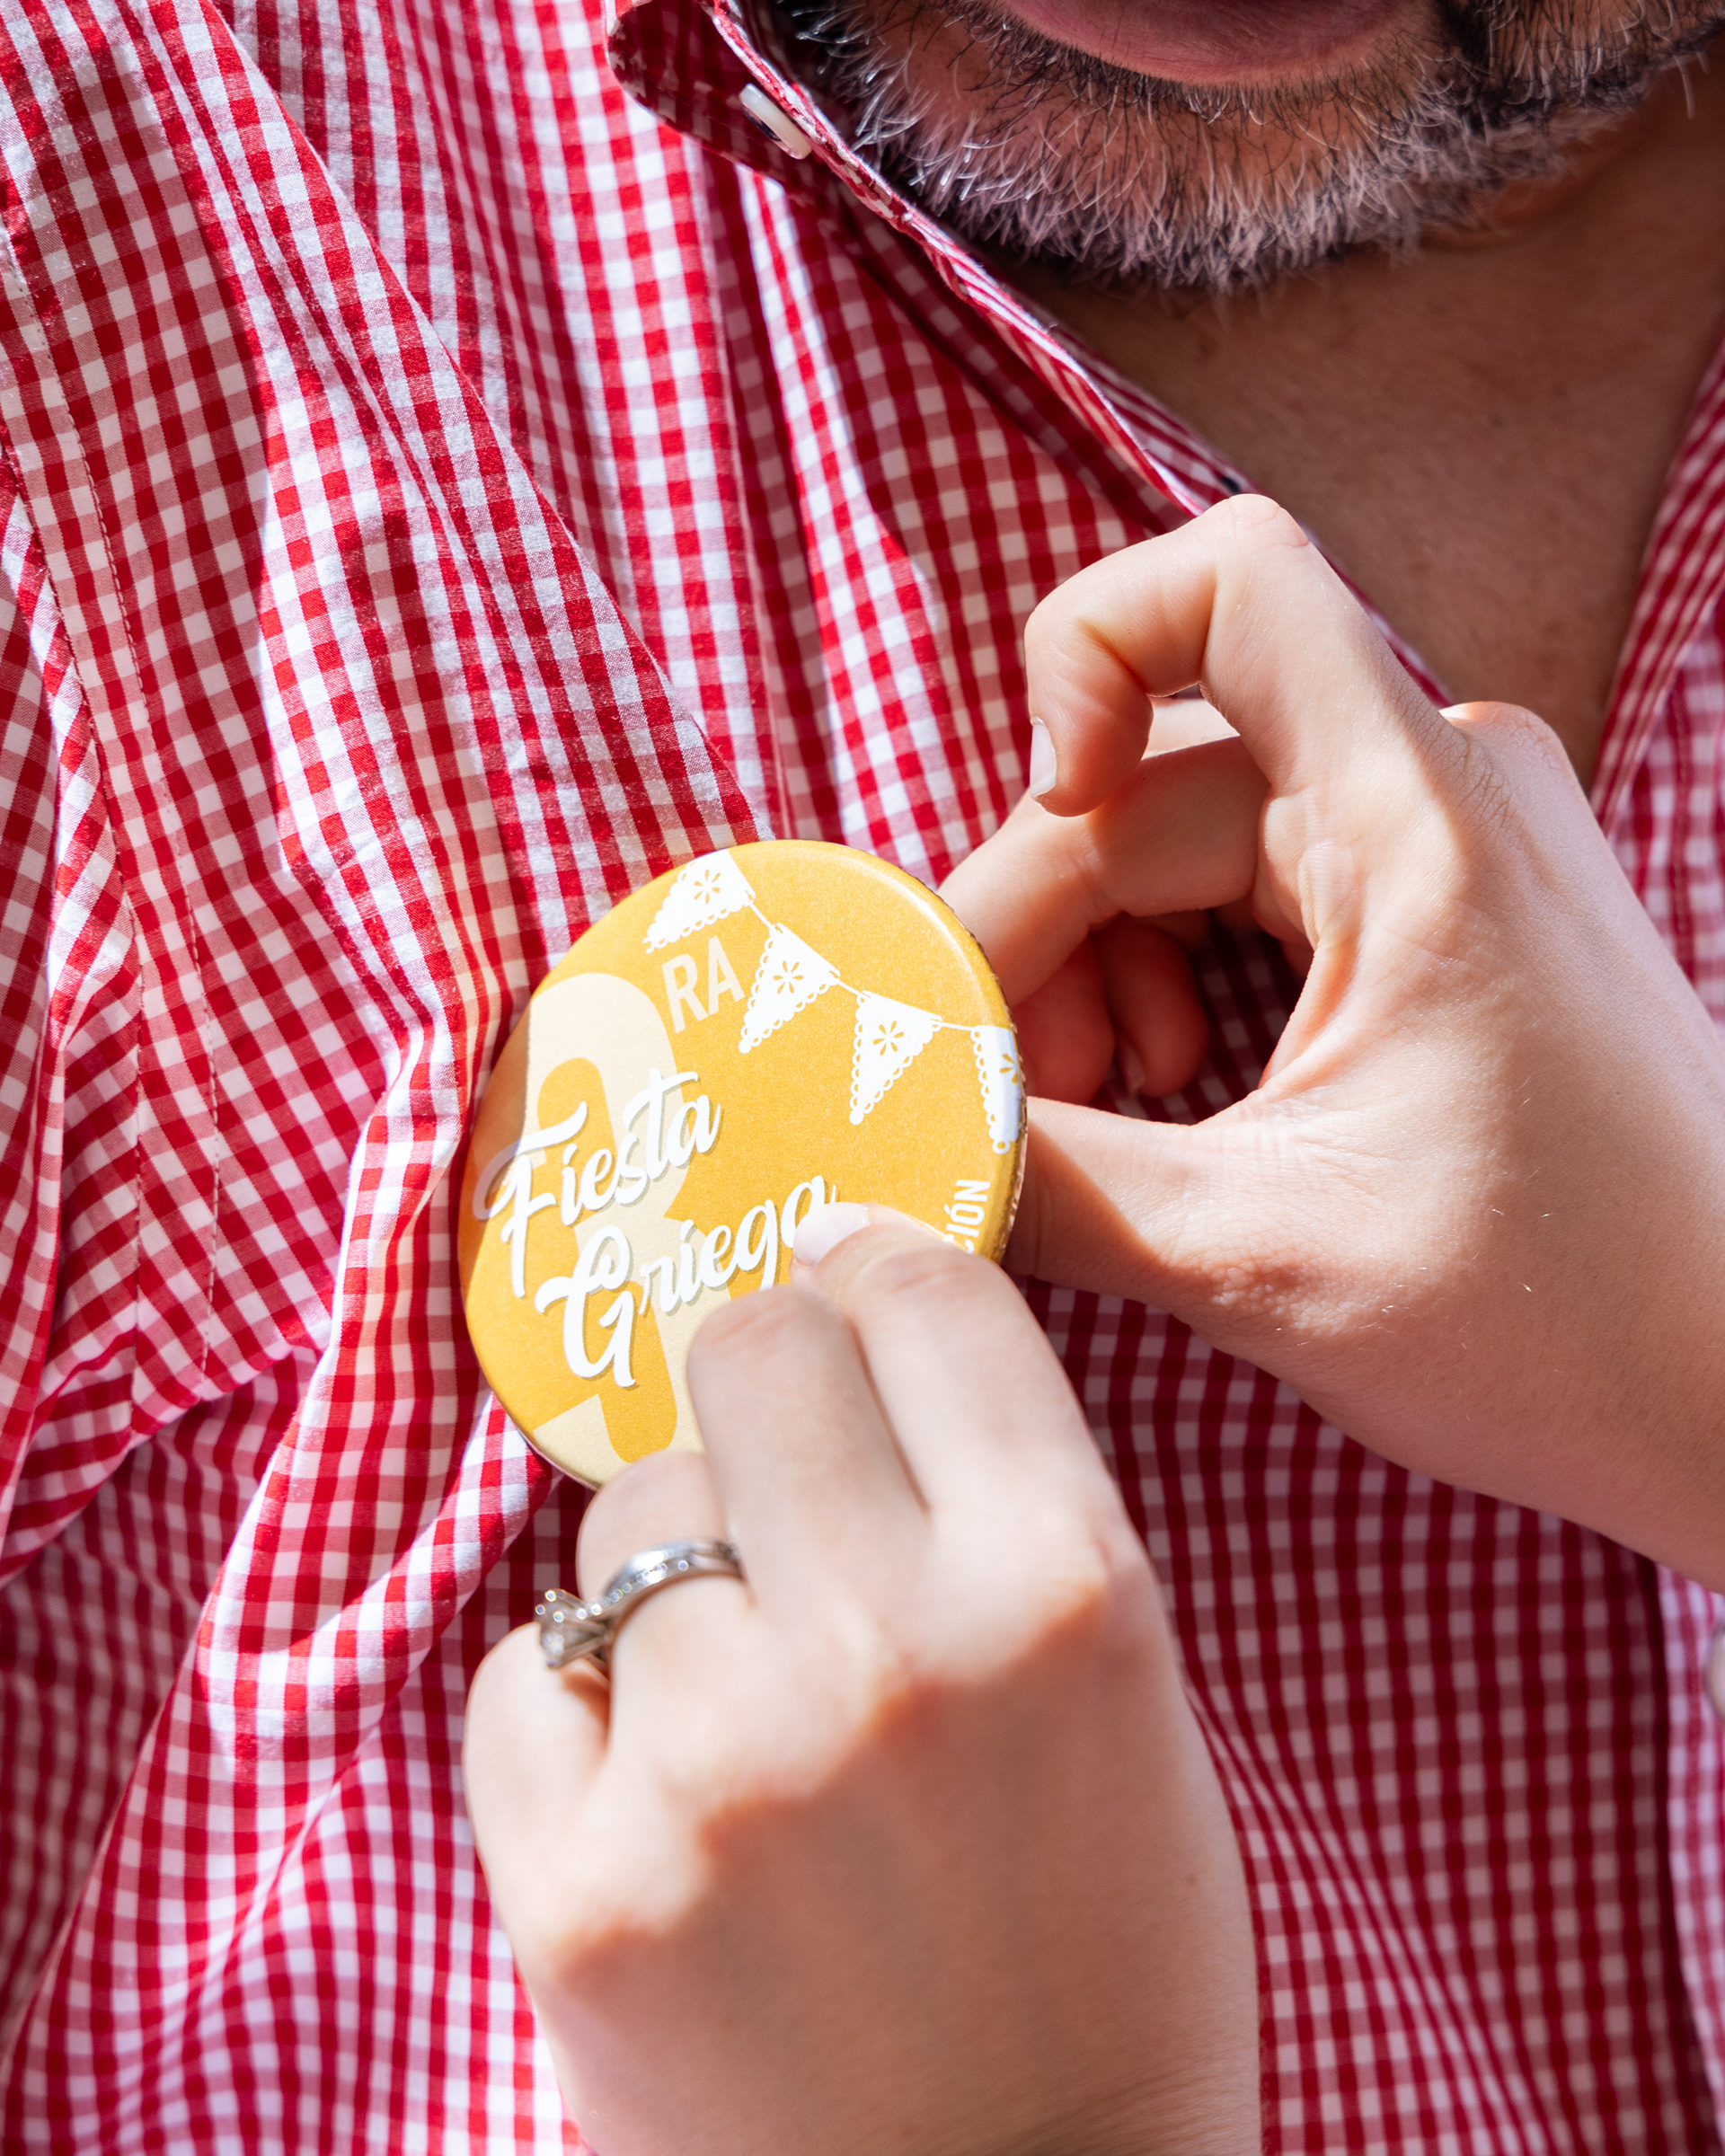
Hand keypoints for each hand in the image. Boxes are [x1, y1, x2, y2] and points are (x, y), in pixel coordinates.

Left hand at [465, 1208, 1258, 2155]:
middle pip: (745, 1348)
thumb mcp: (1132, 1698)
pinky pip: (529, 1674)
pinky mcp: (580, 1890)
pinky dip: (582, 1709)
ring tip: (744, 1693)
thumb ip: (1007, 1497)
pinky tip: (664, 1795)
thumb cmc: (1100, 1958)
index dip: (871, 1260)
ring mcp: (721, 1769)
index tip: (836, 1272)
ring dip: (677, 1569)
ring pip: (630, 1515)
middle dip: (757, 1376)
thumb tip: (854, 1311)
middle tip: (770, 1450)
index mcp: (1064, 1591)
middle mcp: (892, 1653)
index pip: (921, 1294)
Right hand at [943, 496, 1724, 1587]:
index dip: (1081, 657)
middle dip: (1044, 931)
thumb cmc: (1573, 1318)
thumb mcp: (1265, 1257)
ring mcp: (1448, 852)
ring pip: (1187, 849)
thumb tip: (886, 1148)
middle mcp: (1439, 792)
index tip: (1042, 817)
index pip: (1224, 583)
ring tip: (1094, 1120)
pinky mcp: (1444, 920)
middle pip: (1155, 776)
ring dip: (1099, 978)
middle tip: (997, 1090)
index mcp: (1416, 823)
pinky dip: (1172, 993)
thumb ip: (1050, 1183)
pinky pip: (1251, 905)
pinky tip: (1168, 1107)